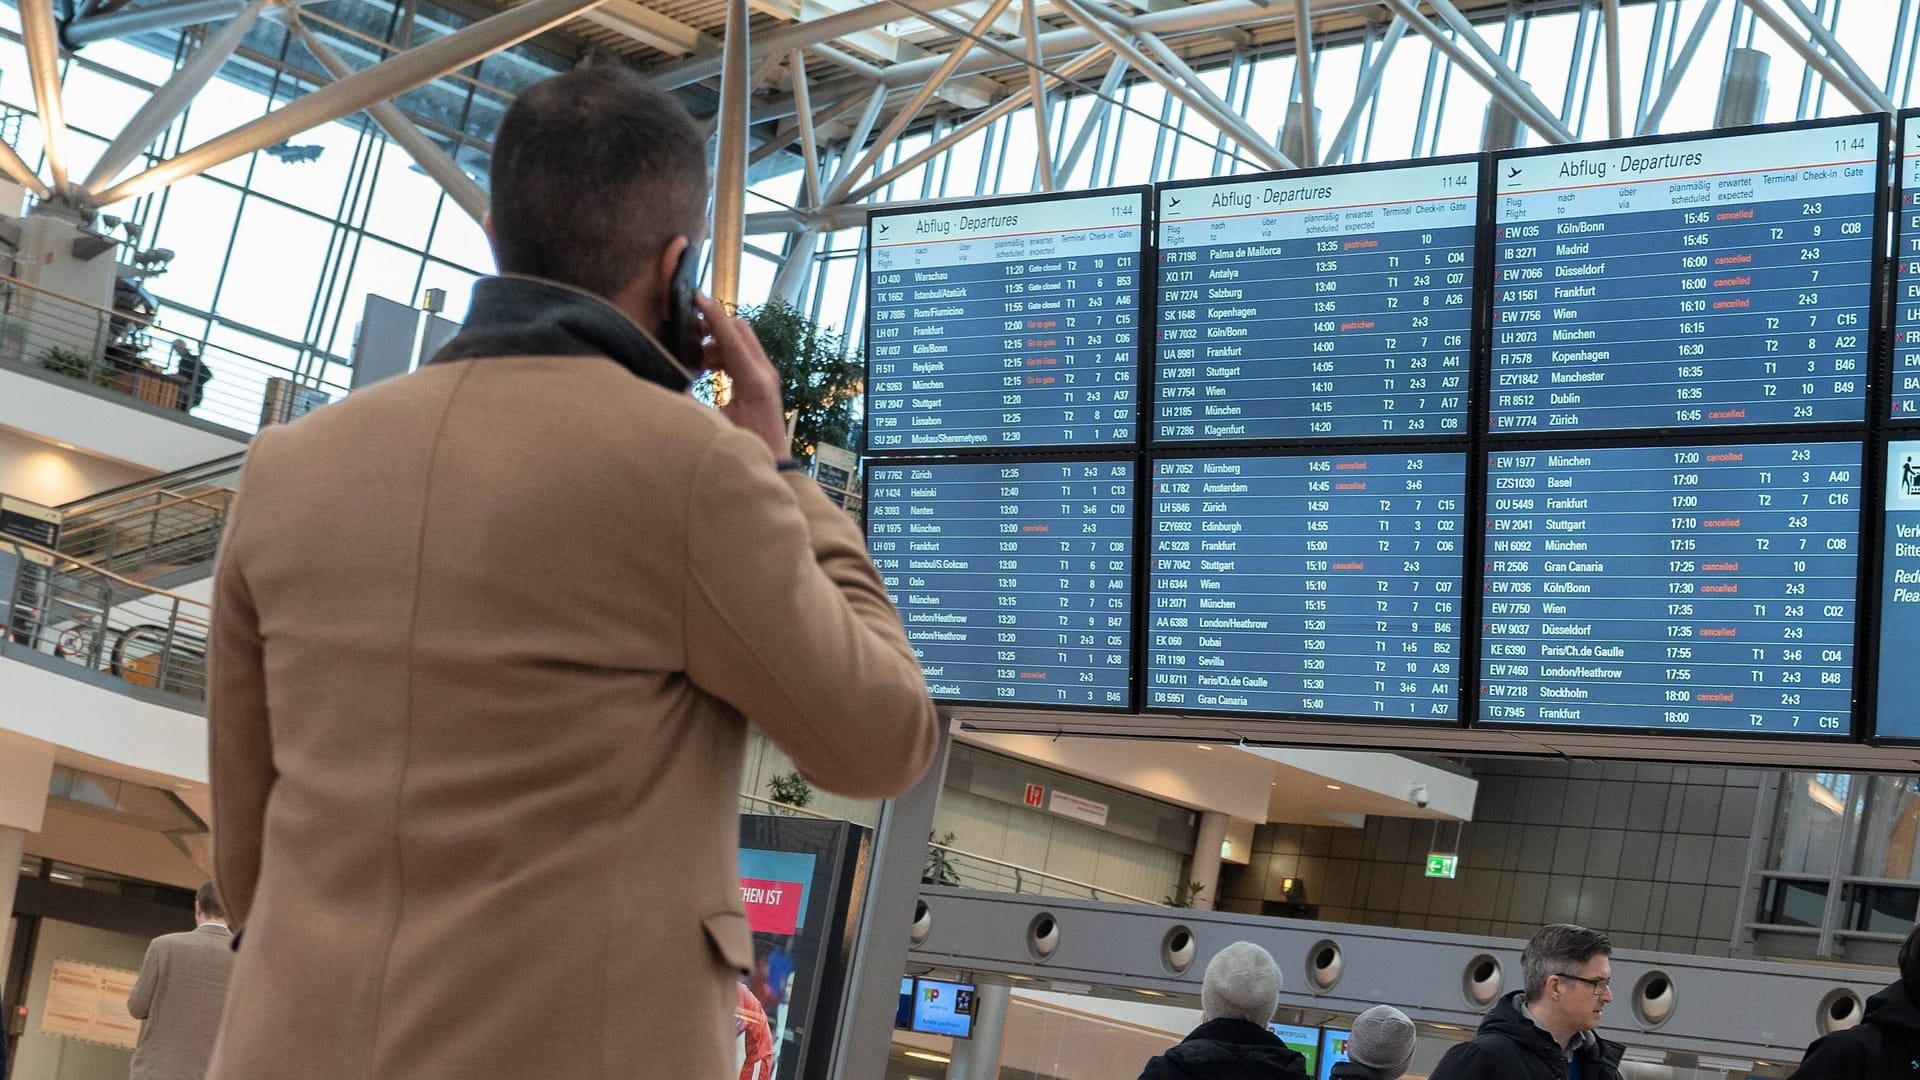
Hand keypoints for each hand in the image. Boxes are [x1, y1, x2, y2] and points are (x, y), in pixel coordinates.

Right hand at [697, 294, 790, 464]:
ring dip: (717, 341)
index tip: (696, 297)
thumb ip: (693, 400)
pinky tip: (704, 369)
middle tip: (688, 328)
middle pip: (740, 330)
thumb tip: (671, 378)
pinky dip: (723, 354)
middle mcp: (765, 372)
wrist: (773, 464)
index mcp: (754, 380)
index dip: (713, 315)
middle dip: (714, 323)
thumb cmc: (746, 449)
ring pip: (741, 341)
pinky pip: (742, 355)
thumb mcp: (715, 424)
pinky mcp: (764, 382)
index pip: (732, 336)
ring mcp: (767, 376)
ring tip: (694, 358)